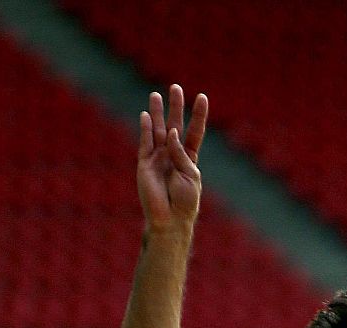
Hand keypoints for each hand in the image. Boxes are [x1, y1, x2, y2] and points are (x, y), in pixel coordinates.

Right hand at [137, 84, 207, 230]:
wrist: (169, 219)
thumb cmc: (185, 201)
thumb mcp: (191, 175)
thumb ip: (182, 153)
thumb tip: (172, 132)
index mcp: (189, 158)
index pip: (195, 131)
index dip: (198, 115)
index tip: (202, 97)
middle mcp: (173, 155)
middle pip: (175, 125)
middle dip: (175, 107)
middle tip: (175, 88)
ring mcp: (158, 158)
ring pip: (157, 130)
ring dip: (157, 113)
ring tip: (156, 95)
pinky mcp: (145, 164)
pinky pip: (145, 142)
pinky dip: (145, 129)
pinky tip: (145, 115)